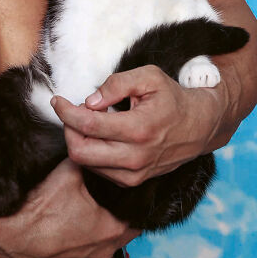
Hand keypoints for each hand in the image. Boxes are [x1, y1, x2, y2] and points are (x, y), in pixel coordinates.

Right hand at [0, 159, 137, 257]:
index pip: (137, 210)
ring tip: (97, 199)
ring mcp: (89, 256)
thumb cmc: (40, 210)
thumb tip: (92, 138)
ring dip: (105, 219)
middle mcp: (104, 247)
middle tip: (115, 187)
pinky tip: (78, 213)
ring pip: (108, 236)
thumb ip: (86, 155)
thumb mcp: (68, 172)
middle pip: (125, 224)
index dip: (134, 193)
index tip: (130, 180)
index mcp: (111, 229)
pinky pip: (90, 242)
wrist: (12, 233)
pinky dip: (89, 229)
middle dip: (121, 206)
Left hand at [52, 65, 223, 186]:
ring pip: (86, 163)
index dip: (65, 112)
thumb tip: (90, 101)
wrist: (199, 126)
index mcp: (139, 128)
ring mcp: (134, 173)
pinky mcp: (133, 181)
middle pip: (80, 151)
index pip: (88, 124)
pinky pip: (98, 170)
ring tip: (90, 119)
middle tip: (71, 110)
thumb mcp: (148, 77)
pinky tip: (99, 134)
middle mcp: (135, 156)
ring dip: (78, 139)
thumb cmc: (172, 98)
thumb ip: (116, 83)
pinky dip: (90, 151)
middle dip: (67, 128)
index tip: (57, 101)